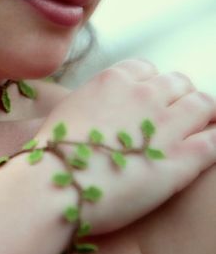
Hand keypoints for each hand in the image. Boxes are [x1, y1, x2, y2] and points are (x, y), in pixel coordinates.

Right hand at [34, 58, 215, 234]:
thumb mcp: (69, 108)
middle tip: (167, 118)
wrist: (55, 184)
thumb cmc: (54, 151)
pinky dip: (213, 139)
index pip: (147, 69)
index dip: (149, 85)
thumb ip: (94, 99)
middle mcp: (144, 95)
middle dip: (176, 96)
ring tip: (190, 130)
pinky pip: (215, 140)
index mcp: (114, 80)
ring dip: (200, 115)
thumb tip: (103, 104)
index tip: (145, 100)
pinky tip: (203, 147)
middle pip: (178, 82)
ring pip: (202, 104)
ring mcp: (165, 125)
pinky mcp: (181, 160)